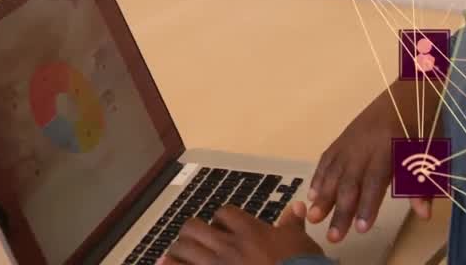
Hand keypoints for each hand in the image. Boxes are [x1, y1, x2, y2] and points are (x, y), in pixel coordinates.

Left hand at [160, 202, 323, 264]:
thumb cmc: (300, 264)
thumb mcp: (300, 242)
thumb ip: (293, 223)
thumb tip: (297, 206)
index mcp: (248, 230)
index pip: (224, 213)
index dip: (220, 219)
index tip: (223, 227)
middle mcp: (228, 245)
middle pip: (194, 227)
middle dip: (192, 233)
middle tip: (196, 240)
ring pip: (183, 248)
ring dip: (179, 251)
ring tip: (180, 254)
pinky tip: (165, 264)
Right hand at [307, 80, 437, 242]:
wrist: (408, 89)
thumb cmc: (424, 123)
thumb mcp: (431, 152)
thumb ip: (423, 183)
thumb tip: (423, 214)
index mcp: (388, 146)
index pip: (374, 181)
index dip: (367, 205)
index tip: (361, 229)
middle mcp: (365, 144)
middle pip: (350, 181)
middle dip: (340, 210)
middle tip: (333, 236)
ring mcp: (351, 139)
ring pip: (334, 170)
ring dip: (323, 195)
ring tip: (313, 216)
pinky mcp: (344, 136)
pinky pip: (328, 157)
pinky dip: (319, 175)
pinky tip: (313, 192)